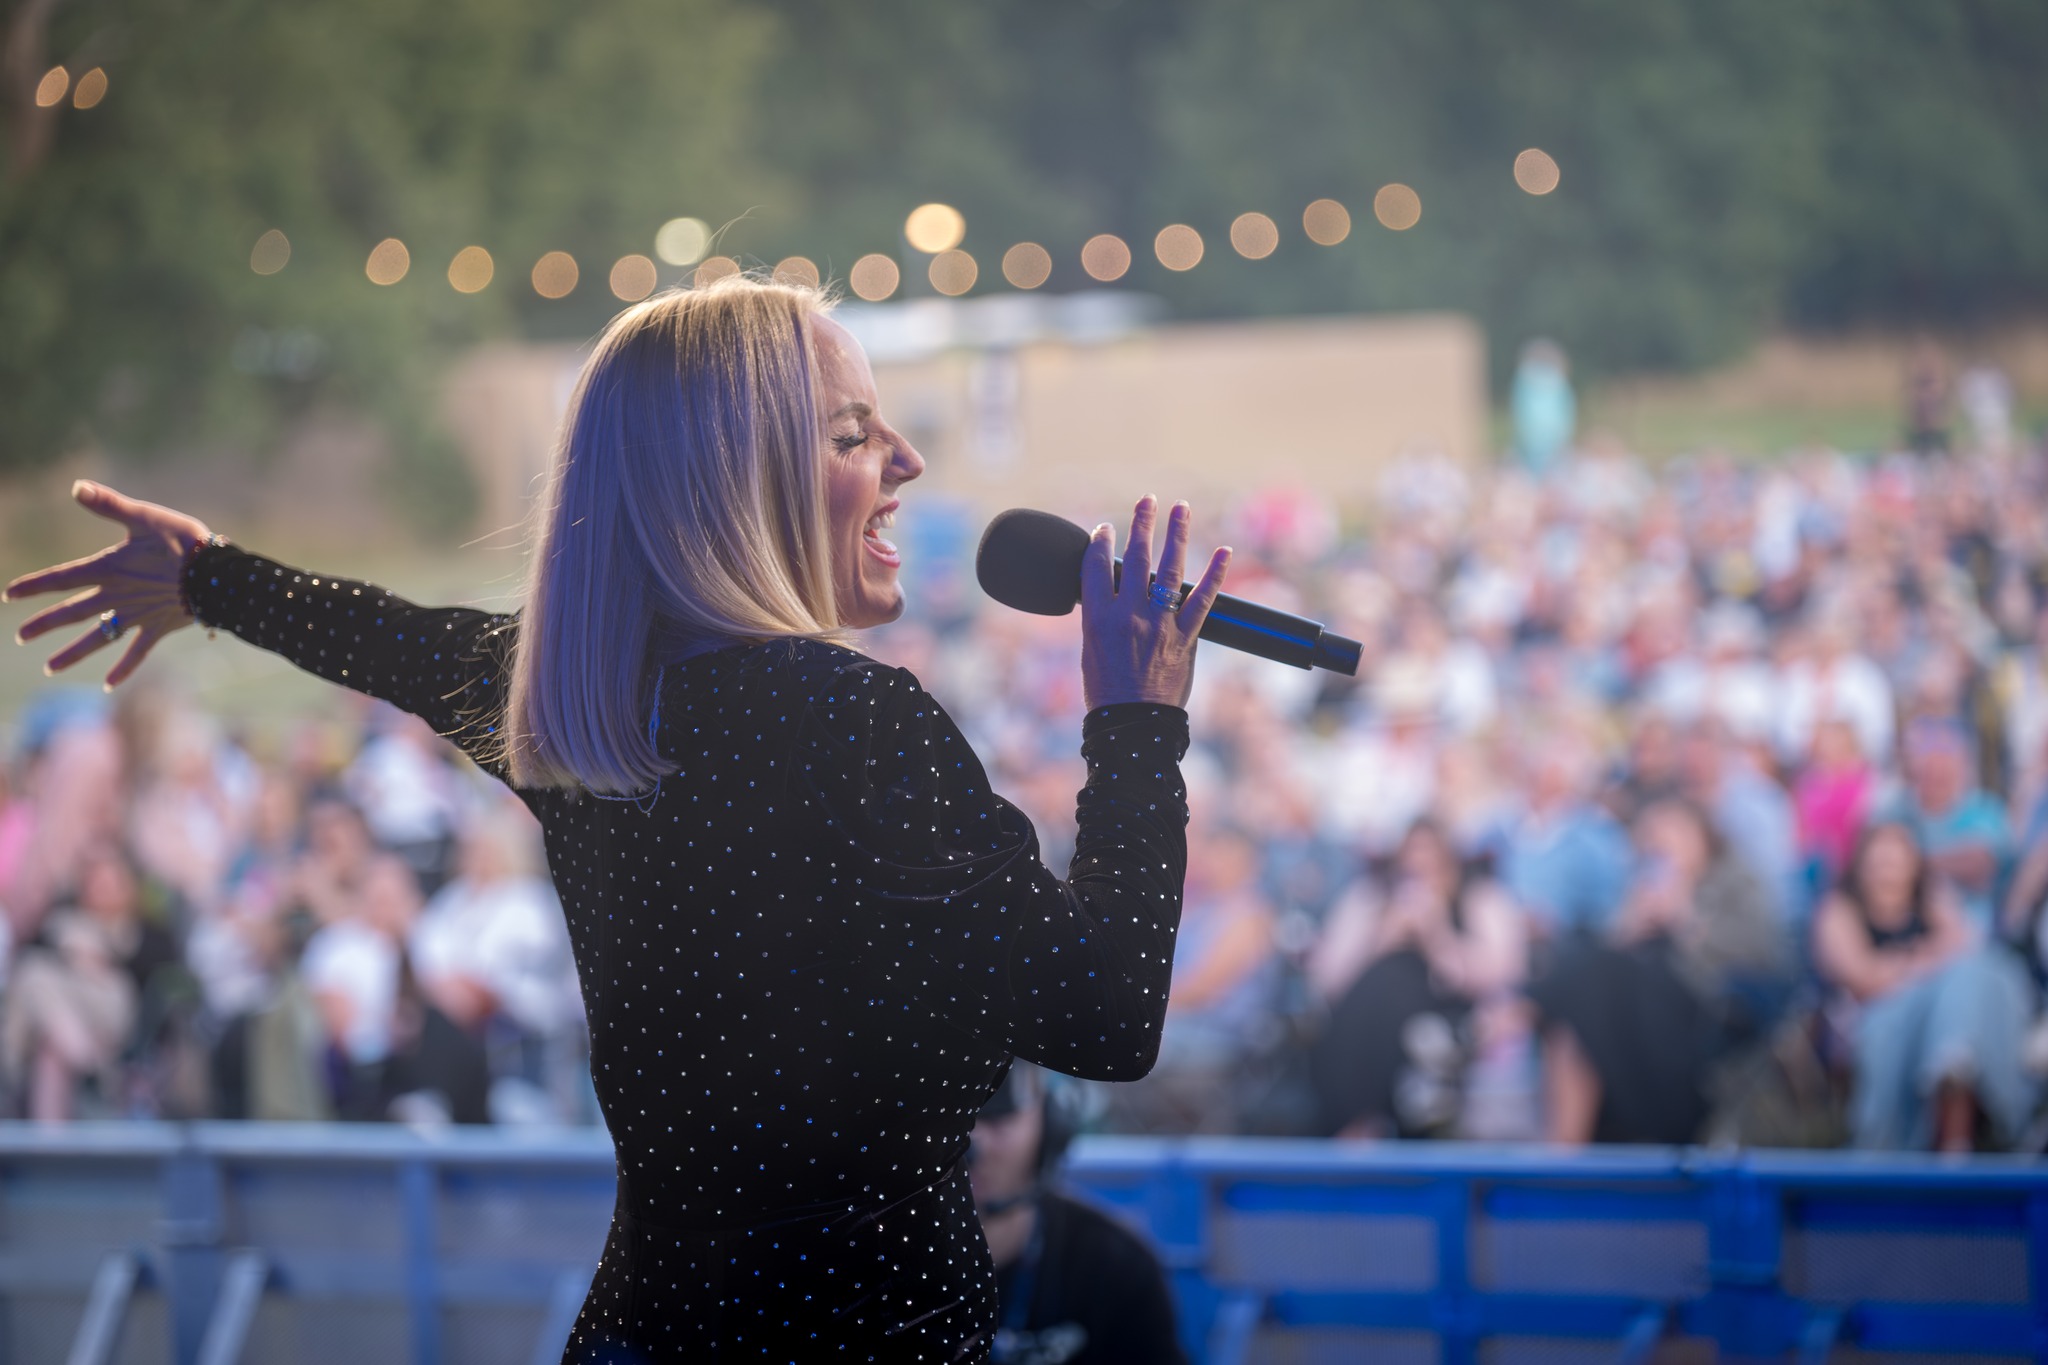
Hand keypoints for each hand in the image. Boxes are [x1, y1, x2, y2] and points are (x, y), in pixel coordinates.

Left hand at [4, 480, 212, 688]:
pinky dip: (123, 669)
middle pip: (72, 612)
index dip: (33, 586)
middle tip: (20, 636)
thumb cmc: (183, 542)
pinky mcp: (158, 627)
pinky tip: (108, 685)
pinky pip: (136, 652)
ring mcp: (136, 615)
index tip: (8, 595)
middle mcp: (117, 596)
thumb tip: (76, 487)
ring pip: (98, 637)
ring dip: (72, 653)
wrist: (217, 575)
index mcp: (109, 569)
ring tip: (50, 668)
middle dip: (44, 624)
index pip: (62, 577)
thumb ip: (109, 505)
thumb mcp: (144, 517)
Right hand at [1080, 495, 1229, 709]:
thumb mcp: (1090, 649)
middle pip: (1136, 558)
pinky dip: (1216, 576)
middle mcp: (1129, 616)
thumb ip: (1102, 616)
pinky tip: (1225, 552)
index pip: (1097, 566)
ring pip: (1171, 570)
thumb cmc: (1106, 692)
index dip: (1101, 542)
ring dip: (1177, 535)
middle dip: (1141, 524)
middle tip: (1147, 500)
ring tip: (1180, 509)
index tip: (1105, 528)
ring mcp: (1160, 625)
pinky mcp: (1185, 639)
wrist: (1132, 726)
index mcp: (1098, 618)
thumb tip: (1113, 592)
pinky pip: (1203, 601)